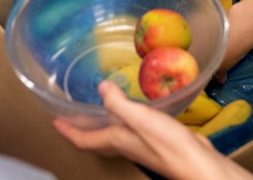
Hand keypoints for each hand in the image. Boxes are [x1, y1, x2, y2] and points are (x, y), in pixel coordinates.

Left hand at [53, 82, 252, 179]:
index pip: (84, 139)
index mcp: (117, 140)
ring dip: (101, 127)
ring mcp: (141, 145)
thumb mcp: (141, 119)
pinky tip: (131, 114)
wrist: (198, 164)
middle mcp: (126, 145)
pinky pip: (131, 132)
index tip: (54, 122)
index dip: (68, 131)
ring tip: (95, 113)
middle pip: (96, 141)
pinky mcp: (156, 142)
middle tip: (69, 119)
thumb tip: (101, 88)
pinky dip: (124, 123)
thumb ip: (119, 104)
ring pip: (113, 137)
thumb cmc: (169, 145)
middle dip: (81, 131)